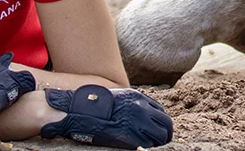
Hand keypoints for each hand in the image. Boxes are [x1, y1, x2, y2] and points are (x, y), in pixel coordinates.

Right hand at [39, 85, 173, 147]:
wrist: (78, 111)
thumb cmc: (92, 106)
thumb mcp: (115, 97)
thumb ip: (129, 104)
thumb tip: (137, 113)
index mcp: (137, 97)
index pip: (159, 110)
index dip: (159, 121)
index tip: (157, 127)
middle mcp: (141, 108)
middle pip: (165, 123)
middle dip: (165, 132)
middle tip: (163, 139)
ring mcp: (137, 123)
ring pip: (160, 135)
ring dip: (158, 140)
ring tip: (153, 145)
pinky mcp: (130, 137)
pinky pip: (148, 145)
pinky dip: (148, 147)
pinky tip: (141, 147)